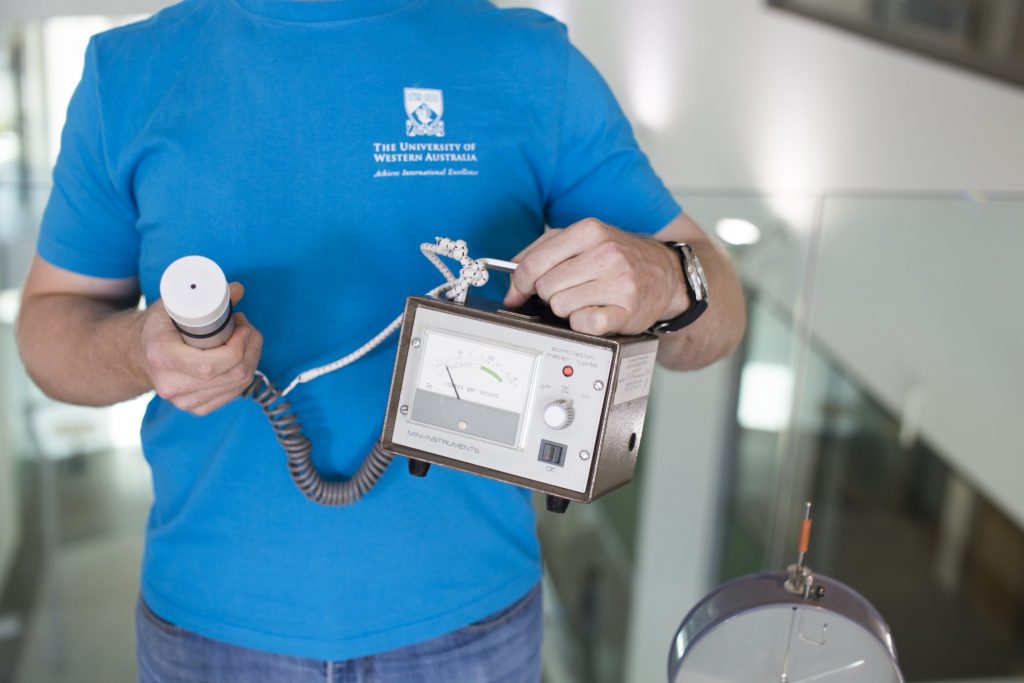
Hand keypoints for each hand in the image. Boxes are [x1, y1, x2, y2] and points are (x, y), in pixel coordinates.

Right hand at [134, 282, 262, 415]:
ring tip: (243, 338)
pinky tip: (238, 358)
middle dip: (251, 348)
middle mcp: (172, 385)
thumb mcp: (173, 304)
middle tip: (247, 328)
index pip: (211, 364)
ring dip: (251, 358)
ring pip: (238, 385)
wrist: (137, 355)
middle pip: (232, 375)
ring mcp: (184, 401)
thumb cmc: (158, 327)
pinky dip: (244, 373)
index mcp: (162, 357)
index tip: (242, 325)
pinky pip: (234, 393)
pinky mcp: (196, 408)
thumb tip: (237, 289)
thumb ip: (203, 295)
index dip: (238, 346)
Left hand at [503, 218, 689, 334]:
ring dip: (568, 309)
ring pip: (560, 307)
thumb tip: (512, 286)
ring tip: (588, 299)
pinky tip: (596, 312)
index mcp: (589, 230)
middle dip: (550, 294)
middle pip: (544, 288)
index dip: (519, 284)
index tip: (518, 293)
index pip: (533, 264)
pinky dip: (583, 323)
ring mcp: (619, 282)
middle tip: (570, 290)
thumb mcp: (583, 240)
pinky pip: (584, 324)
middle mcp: (605, 253)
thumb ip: (541, 254)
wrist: (667, 275)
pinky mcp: (627, 310)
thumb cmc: (619, 257)